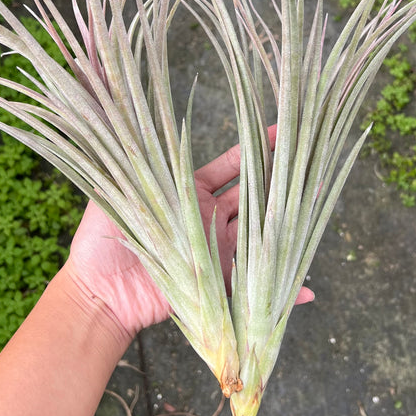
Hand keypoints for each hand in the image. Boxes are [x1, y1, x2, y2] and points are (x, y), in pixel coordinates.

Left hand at [64, 126, 313, 337]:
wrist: (99, 294)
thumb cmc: (101, 242)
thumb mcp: (115, 194)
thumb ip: (129, 163)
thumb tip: (128, 121)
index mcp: (188, 193)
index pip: (231, 166)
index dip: (254, 148)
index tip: (278, 131)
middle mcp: (207, 218)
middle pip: (252, 195)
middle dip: (279, 177)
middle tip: (308, 160)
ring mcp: (216, 250)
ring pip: (259, 233)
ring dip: (286, 222)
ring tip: (316, 201)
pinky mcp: (217, 285)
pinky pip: (252, 287)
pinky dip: (279, 291)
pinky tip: (306, 291)